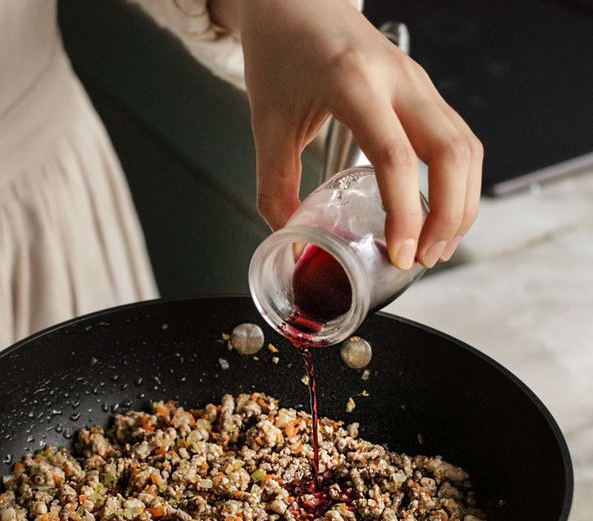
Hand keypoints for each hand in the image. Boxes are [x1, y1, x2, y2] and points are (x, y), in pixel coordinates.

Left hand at [233, 0, 482, 267]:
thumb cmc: (280, 50)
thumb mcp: (267, 122)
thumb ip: (274, 186)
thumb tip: (287, 240)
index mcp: (352, 83)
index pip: (394, 158)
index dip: (405, 215)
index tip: (400, 254)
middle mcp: (398, 78)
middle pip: (452, 152)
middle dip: (449, 216)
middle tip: (426, 258)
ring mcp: (418, 81)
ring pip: (465, 146)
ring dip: (461, 202)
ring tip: (436, 246)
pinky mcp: (423, 88)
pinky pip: (458, 137)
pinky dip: (458, 181)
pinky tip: (440, 211)